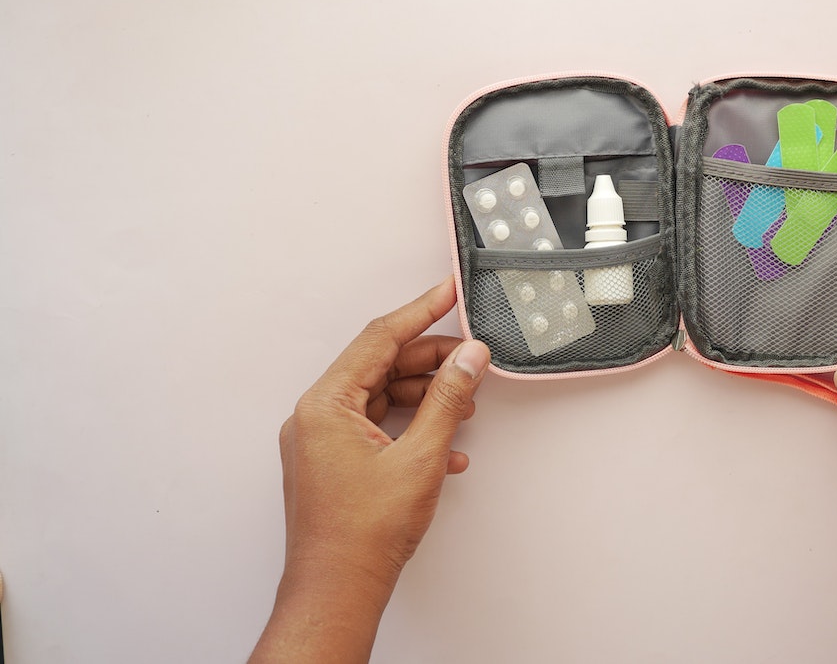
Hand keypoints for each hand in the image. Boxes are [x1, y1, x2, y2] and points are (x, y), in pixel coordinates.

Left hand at [251, 278, 489, 663]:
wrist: (338, 592)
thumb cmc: (362, 535)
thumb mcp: (421, 457)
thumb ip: (448, 399)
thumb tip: (469, 359)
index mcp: (326, 405)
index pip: (378, 339)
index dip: (420, 313)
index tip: (447, 293)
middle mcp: (316, 417)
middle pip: (380, 366)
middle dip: (430, 361)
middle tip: (471, 356)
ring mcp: (321, 442)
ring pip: (380, 397)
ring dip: (425, 397)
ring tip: (465, 402)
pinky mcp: (332, 463)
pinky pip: (375, 427)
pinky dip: (411, 427)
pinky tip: (446, 445)